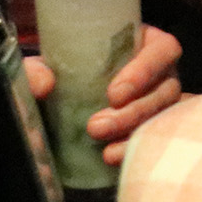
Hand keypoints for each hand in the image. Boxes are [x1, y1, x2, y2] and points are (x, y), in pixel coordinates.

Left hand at [23, 25, 183, 165]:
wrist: (60, 103)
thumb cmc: (64, 72)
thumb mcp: (47, 64)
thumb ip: (35, 69)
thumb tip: (44, 84)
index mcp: (143, 44)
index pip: (163, 50)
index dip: (146, 70)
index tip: (114, 94)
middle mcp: (160, 73)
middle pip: (166, 89)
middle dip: (133, 111)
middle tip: (96, 126)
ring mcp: (162, 102)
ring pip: (165, 116)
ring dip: (135, 132)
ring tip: (104, 151)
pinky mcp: (157, 128)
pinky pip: (161, 138)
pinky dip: (137, 148)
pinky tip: (113, 157)